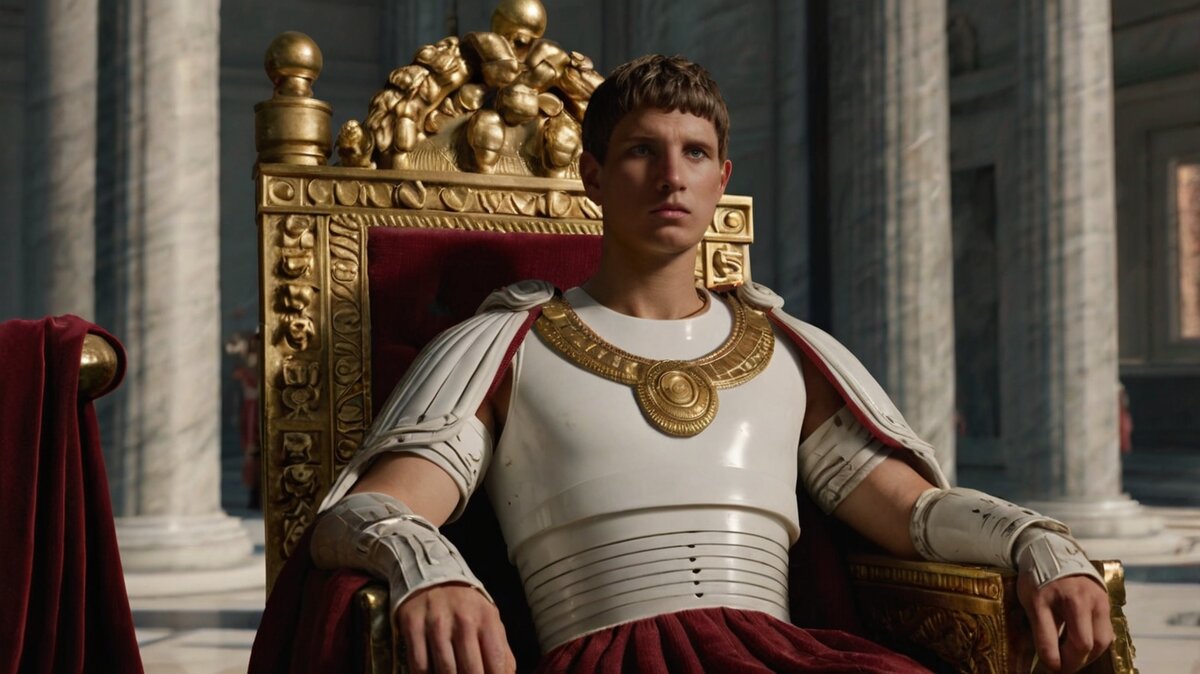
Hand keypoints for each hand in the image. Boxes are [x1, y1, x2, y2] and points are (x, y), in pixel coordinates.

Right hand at [396, 583, 515, 673]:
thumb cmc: (466, 605)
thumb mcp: (489, 620)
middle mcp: (463, 621)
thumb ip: (501, 650)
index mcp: (487, 620)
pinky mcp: (413, 625)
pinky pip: (419, 664)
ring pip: (444, 671)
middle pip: (470, 671)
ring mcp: (436, 623)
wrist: (431, 574)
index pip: (497, 663)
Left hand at [1018, 573, 1113, 672]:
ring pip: (1104, 640)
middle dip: (1077, 660)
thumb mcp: (1032, 602)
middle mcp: (1088, 599)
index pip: (1069, 639)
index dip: (1059, 659)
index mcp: (1067, 597)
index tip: (1052, 667)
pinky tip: (1079, 645)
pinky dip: (1094, 643)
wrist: (1052, 551)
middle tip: (1062, 666)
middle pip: (1092, 643)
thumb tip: (1052, 663)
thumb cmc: (1038, 577)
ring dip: (1088, 654)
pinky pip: (1106, 631)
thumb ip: (1042, 632)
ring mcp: (1101, 601)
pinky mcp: (1107, 602)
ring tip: (1070, 657)